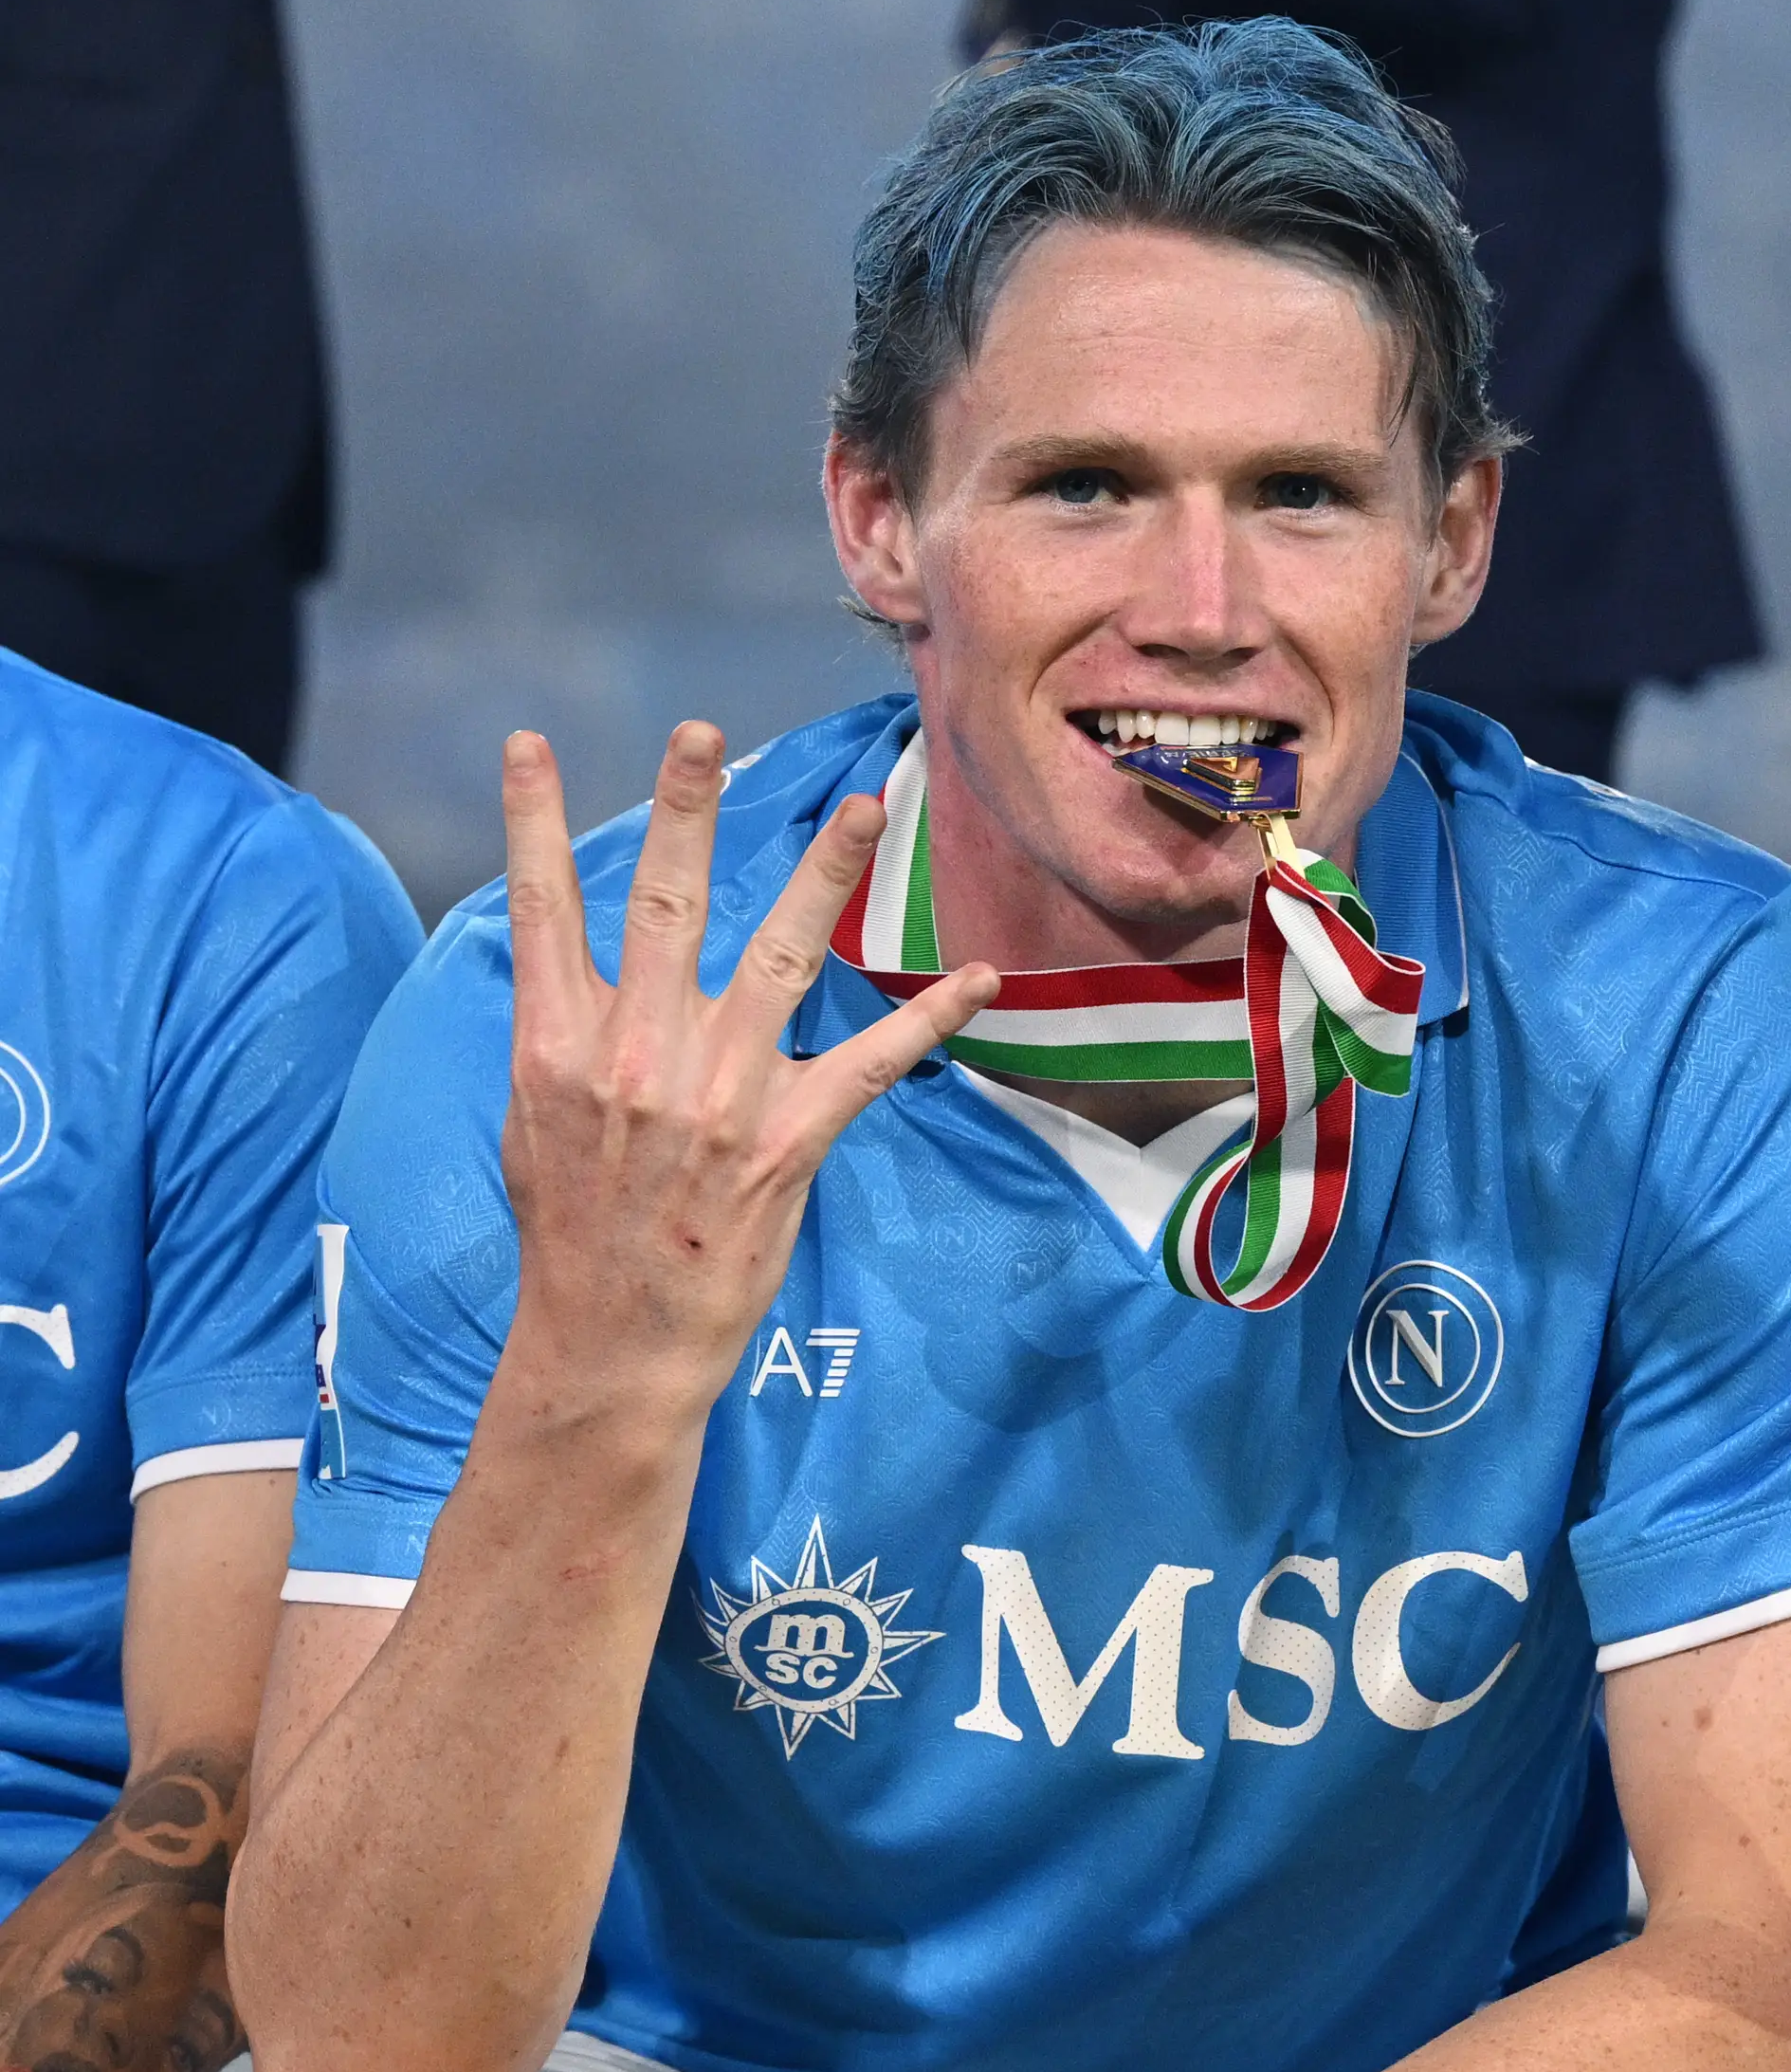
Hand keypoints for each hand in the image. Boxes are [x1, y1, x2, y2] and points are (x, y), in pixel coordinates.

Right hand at [497, 724, 992, 1405]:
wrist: (615, 1337)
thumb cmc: (573, 1232)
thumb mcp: (533, 1126)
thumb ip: (560, 1040)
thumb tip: (571, 975)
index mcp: (559, 1044)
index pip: (541, 908)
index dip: (532, 820)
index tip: (532, 741)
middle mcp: (636, 1053)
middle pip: (663, 903)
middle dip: (685, 809)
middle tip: (703, 734)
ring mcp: (717, 1091)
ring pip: (779, 954)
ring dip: (824, 874)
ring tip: (864, 808)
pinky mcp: (787, 1137)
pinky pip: (874, 1059)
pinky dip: (929, 1014)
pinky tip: (976, 974)